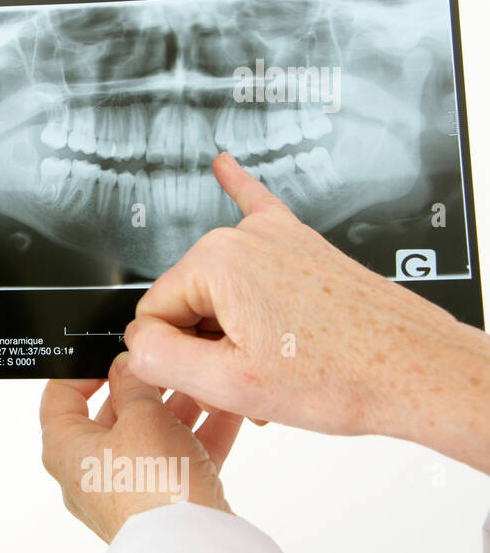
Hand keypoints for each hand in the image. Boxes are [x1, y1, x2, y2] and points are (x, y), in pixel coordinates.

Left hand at [39, 352, 243, 542]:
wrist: (192, 551)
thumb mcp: (141, 417)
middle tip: (168, 362)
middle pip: (112, 415)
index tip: (112, 352)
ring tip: (203, 382)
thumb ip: (133, 382)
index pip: (58, 397)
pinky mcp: (162, 506)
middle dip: (145, 386)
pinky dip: (200, 436)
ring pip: (151, 436)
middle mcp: (89, 474)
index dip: (83, 369)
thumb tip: (125, 366)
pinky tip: (227, 412)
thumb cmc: (153, 489)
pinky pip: (179, 461)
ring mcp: (126, 492)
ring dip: (179, 407)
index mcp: (65, 451)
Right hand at [124, 151, 487, 452]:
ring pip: (218, 290)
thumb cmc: (341, 377)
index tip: (208, 380)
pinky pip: (258, 208)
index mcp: (215, 264)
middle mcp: (242, 239)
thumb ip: (160, 361)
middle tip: (247, 384)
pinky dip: (239, 189)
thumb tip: (136, 343)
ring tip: (271, 367)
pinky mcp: (301, 245)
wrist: (415, 369)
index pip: (151, 316)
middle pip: (185, 302)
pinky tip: (224, 165)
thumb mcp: (230, 386)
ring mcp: (275, 238)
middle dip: (205, 348)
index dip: (173, 358)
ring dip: (231, 332)